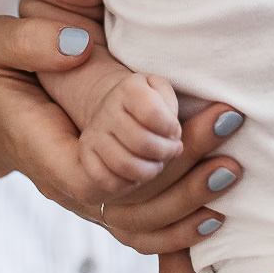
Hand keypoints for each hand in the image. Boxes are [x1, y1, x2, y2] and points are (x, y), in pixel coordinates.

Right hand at [0, 15, 244, 252]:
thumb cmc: (0, 74)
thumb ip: (27, 41)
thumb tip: (78, 44)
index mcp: (43, 152)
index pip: (92, 179)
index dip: (134, 161)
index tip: (171, 120)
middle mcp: (69, 186)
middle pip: (130, 203)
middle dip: (182, 168)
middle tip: (225, 124)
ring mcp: (91, 201)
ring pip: (143, 225)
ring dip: (191, 199)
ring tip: (232, 166)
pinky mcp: (109, 201)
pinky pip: (145, 232)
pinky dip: (181, 229)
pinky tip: (218, 210)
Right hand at [80, 70, 182, 192]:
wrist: (117, 109)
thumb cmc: (150, 104)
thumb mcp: (164, 93)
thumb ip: (173, 106)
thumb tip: (187, 130)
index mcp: (129, 88)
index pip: (152, 112)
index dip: (170, 128)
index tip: (176, 132)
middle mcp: (107, 109)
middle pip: (141, 142)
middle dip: (165, 153)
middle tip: (173, 152)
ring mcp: (94, 134)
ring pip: (125, 165)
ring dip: (149, 171)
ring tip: (157, 165)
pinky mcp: (87, 156)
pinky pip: (106, 181)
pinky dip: (127, 184)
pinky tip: (137, 175)